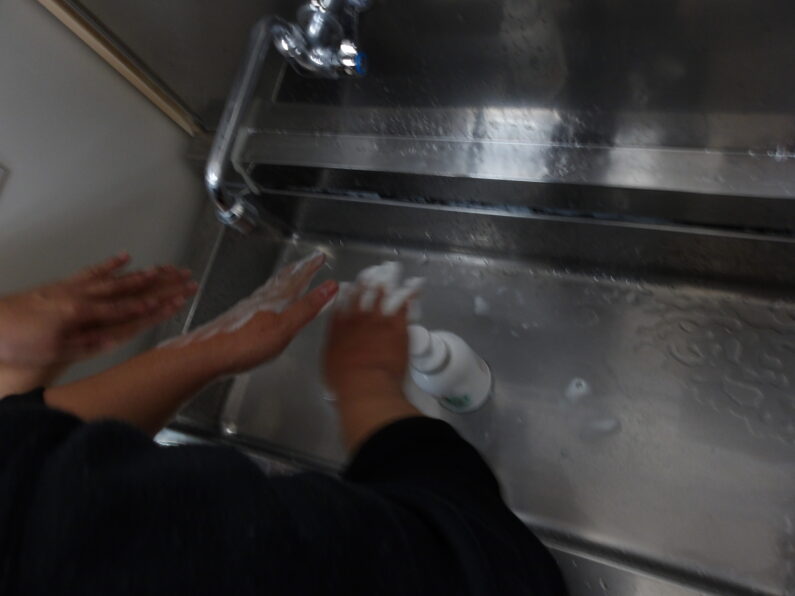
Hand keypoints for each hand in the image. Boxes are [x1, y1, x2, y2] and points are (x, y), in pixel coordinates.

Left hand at [0, 253, 196, 367]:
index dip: (156, 306)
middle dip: (159, 286)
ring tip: (166, 269)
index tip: (178, 300)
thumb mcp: (52, 351)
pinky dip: (110, 264)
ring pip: (116, 279)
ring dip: (143, 275)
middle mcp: (84, 298)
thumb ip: (87, 343)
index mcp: (83, 315)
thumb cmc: (17, 342)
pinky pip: (91, 272)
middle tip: (183, 279)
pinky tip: (126, 257)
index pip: (129, 311)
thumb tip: (117, 337)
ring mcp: (74, 289)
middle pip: (130, 291)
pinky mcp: (64, 285)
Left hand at [167, 252, 338, 375]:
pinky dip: (268, 294)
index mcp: (275, 301)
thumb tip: (329, 287)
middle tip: (307, 260)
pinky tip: (263, 301)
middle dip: (297, 269)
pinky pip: (259, 300)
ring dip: (282, 280)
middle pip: (282, 280)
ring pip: (269, 289)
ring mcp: (247, 309)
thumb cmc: (245, 345)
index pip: (297, 279)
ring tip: (289, 275)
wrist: (207, 354)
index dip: (309, 268)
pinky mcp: (237, 320)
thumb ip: (306, 307)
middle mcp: (261, 300)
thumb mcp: (285, 327)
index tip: (319, 257)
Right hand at [325, 288, 409, 401]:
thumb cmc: (344, 380)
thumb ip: (334, 348)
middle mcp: (357, 320)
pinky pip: (403, 310)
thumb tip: (337, 346)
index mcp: (339, 329)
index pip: (340, 306)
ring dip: (384, 289)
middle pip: (361, 297)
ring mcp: (379, 322)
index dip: (345, 295)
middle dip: (364, 285)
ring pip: (382, 299)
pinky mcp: (398, 328)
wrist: (366, 384)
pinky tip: (410, 294)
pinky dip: (407, 301)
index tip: (349, 287)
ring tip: (386, 281)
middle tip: (369, 277)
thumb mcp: (330, 363)